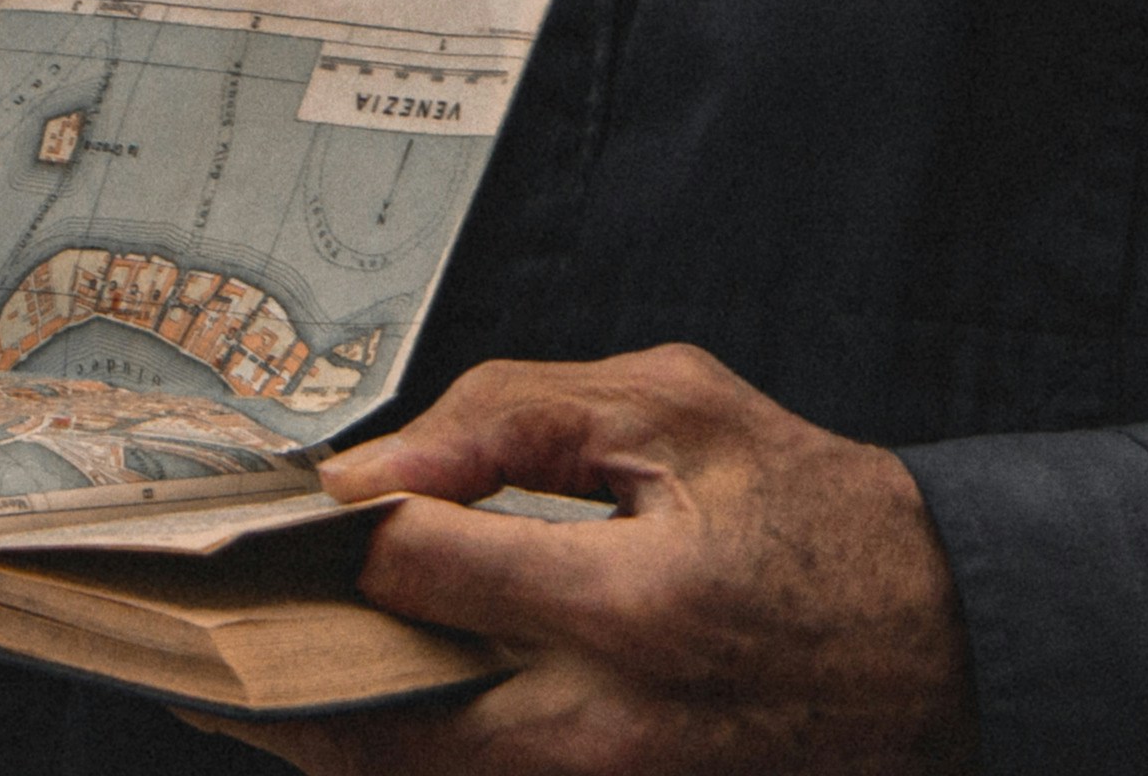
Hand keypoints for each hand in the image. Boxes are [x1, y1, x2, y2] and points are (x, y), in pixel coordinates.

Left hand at [194, 343, 973, 772]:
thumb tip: (381, 465)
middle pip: (376, 726)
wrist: (945, 652)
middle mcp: (605, 732)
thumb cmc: (812, 510)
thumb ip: (521, 411)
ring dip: (319, 732)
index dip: (334, 532)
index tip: (288, 504)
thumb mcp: (682, 407)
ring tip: (248, 664)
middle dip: (277, 666)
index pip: (417, 576)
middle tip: (203, 616)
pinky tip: (357, 711)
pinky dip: (398, 766)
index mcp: (629, 606)